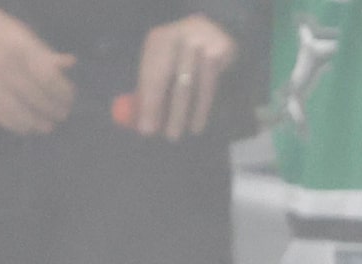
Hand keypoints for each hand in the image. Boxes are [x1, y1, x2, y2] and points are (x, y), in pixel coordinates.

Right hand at [0, 0, 74, 134]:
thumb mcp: (20, 32)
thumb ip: (43, 52)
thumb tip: (70, 63)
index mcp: (20, 48)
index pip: (50, 79)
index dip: (63, 94)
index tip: (69, 100)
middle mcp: (5, 65)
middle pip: (37, 98)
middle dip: (53, 110)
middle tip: (61, 115)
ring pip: (18, 111)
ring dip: (36, 123)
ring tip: (46, 126)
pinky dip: (14, 124)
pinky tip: (24, 127)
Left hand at [129, 15, 237, 141]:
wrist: (215, 29)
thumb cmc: (181, 55)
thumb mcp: (163, 64)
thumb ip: (149, 89)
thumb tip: (140, 122)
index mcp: (159, 39)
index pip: (152, 74)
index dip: (149, 103)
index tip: (147, 129)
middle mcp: (180, 37)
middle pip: (171, 78)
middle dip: (168, 111)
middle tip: (168, 136)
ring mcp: (202, 42)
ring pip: (193, 85)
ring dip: (186, 113)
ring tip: (182, 133)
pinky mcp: (221, 49)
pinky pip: (211, 85)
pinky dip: (203, 108)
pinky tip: (198, 123)